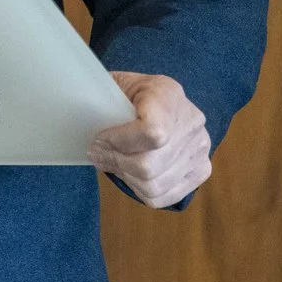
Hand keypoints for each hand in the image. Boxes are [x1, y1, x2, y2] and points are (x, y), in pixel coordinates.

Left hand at [88, 71, 211, 207]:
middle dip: (116, 162)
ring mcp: (200, 148)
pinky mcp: (201, 169)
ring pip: (155, 185)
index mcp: (167, 93)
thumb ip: (98, 102)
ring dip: (126, 178)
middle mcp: (191, 121)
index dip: (119, 142)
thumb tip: (80, 125)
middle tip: (97, 154)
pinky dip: (140, 189)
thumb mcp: (111, 85)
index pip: (152, 132)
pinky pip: (165, 197)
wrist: (159, 98)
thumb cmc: (126, 92)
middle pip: (150, 165)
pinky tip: (130, 173)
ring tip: (113, 162)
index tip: (97, 139)